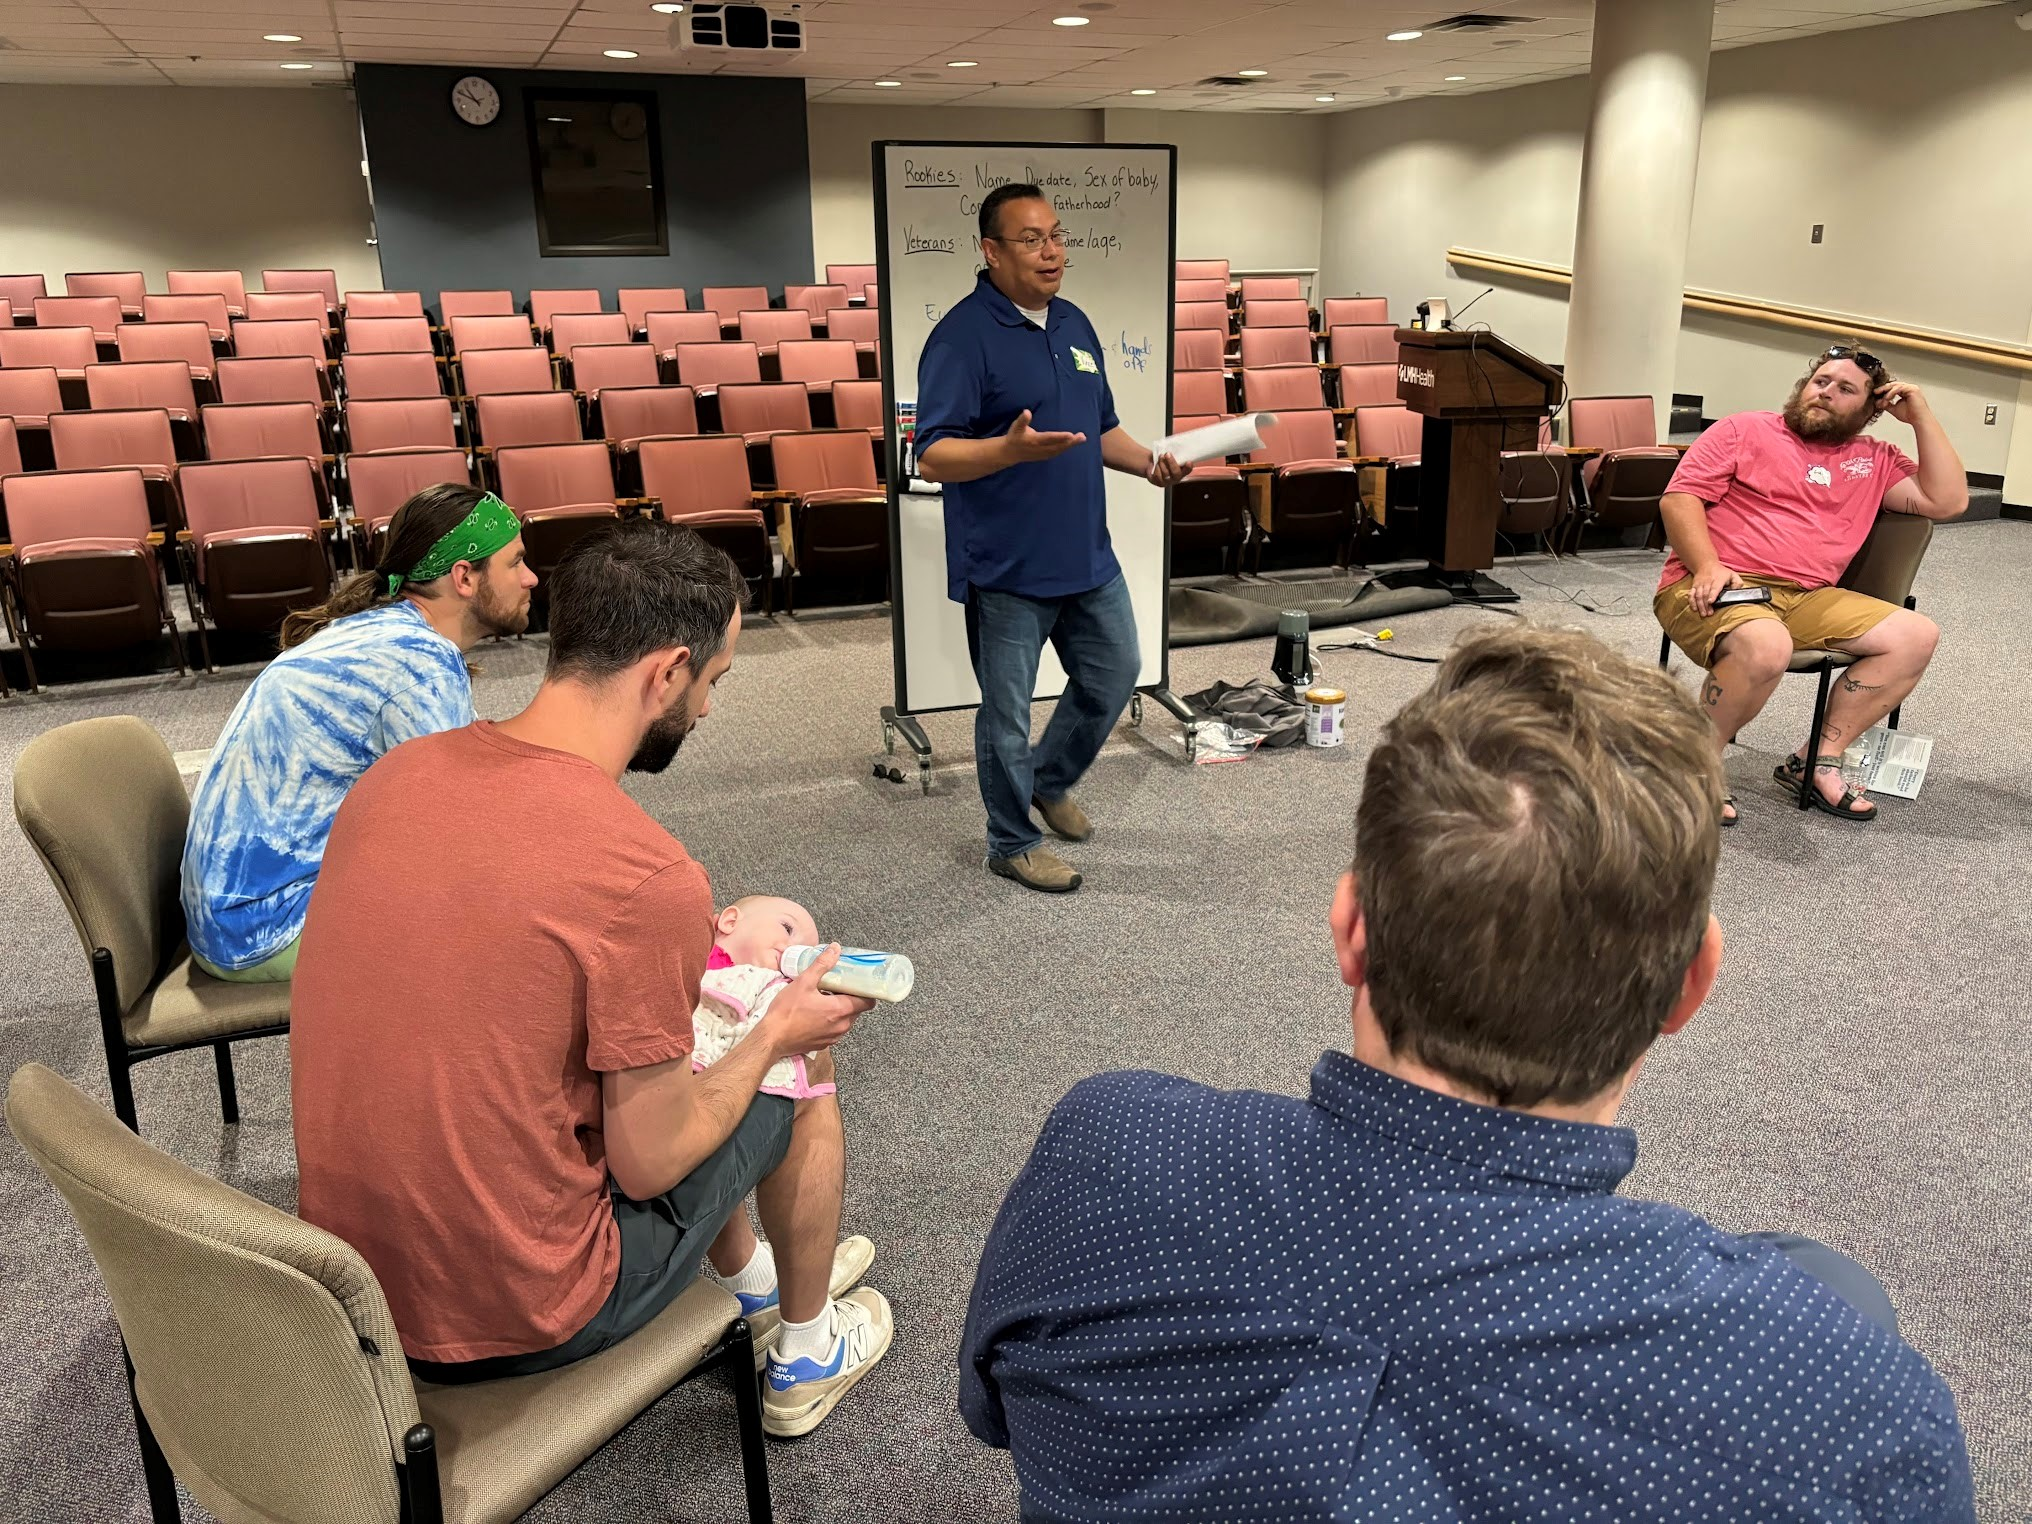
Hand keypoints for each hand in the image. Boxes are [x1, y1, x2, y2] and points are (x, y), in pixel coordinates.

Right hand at [758, 944, 870, 1059]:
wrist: (771, 1039)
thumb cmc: (786, 1011)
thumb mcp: (804, 982)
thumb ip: (822, 965)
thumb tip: (835, 949)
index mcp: (840, 1010)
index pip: (868, 1002)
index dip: (865, 991)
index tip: (857, 982)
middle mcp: (842, 1026)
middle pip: (857, 1010)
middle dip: (850, 998)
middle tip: (838, 986)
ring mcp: (834, 1037)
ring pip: (846, 1020)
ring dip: (840, 1009)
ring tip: (825, 998)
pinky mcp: (824, 1044)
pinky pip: (835, 1030)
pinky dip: (831, 1020)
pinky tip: (817, 1013)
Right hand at [1001, 409, 1085, 464]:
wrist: (1011, 452)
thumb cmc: (1015, 436)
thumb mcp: (1016, 427)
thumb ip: (1022, 420)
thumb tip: (1027, 412)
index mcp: (1034, 440)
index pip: (1049, 438)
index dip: (1060, 437)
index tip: (1071, 435)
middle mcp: (1040, 448)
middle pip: (1058, 445)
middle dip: (1071, 442)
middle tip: (1082, 436)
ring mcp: (1043, 453)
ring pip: (1059, 450)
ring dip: (1071, 445)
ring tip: (1082, 438)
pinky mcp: (1045, 456)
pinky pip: (1057, 452)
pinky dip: (1066, 448)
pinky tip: (1073, 443)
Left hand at [1145, 451, 1188, 488]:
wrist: (1151, 464)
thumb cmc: (1164, 459)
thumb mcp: (1170, 455)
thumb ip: (1175, 454)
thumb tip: (1177, 447)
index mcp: (1182, 471)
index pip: (1187, 471)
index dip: (1188, 467)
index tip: (1189, 462)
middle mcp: (1175, 478)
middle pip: (1176, 473)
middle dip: (1172, 463)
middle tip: (1167, 454)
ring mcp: (1167, 482)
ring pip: (1166, 474)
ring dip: (1162, 463)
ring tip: (1160, 456)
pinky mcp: (1158, 482)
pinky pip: (1157, 476)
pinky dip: (1157, 468)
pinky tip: (1156, 463)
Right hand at [1687, 563, 1743, 619]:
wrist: (1706, 565)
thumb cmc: (1721, 572)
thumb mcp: (1732, 575)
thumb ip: (1737, 583)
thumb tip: (1736, 591)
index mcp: (1718, 579)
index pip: (1714, 588)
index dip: (1712, 595)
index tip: (1710, 602)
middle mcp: (1707, 582)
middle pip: (1705, 594)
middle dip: (1706, 605)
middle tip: (1708, 614)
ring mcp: (1700, 584)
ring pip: (1698, 595)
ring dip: (1700, 605)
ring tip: (1703, 614)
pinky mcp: (1694, 586)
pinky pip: (1691, 594)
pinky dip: (1691, 602)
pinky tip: (1694, 608)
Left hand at [1874, 380, 1925, 424]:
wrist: (1918, 420)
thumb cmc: (1910, 415)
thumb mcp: (1893, 409)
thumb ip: (1886, 404)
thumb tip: (1877, 402)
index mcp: (1905, 391)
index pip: (1892, 387)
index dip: (1883, 390)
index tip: (1875, 394)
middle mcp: (1909, 388)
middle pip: (1893, 385)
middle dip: (1883, 388)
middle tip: (1875, 392)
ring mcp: (1911, 388)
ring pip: (1895, 386)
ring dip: (1887, 393)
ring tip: (1883, 401)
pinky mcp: (1912, 389)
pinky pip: (1899, 388)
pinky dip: (1891, 393)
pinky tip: (1887, 398)